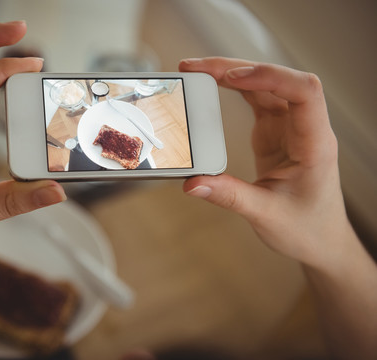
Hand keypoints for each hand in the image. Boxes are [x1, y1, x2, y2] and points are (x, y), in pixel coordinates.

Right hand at [179, 57, 348, 269]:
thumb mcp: (266, 215)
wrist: (320, 239)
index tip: (232, 78)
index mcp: (315, 144)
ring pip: (264, 85)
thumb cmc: (307, 228)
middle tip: (197, 69)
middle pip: (276, 80)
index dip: (270, 76)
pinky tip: (213, 84)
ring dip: (232, 74)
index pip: (304, 92)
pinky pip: (256, 99)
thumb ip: (229, 196)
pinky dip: (234, 89)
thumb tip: (192, 183)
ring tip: (197, 72)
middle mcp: (304, 128)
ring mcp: (289, 127)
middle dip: (236, 68)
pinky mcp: (275, 132)